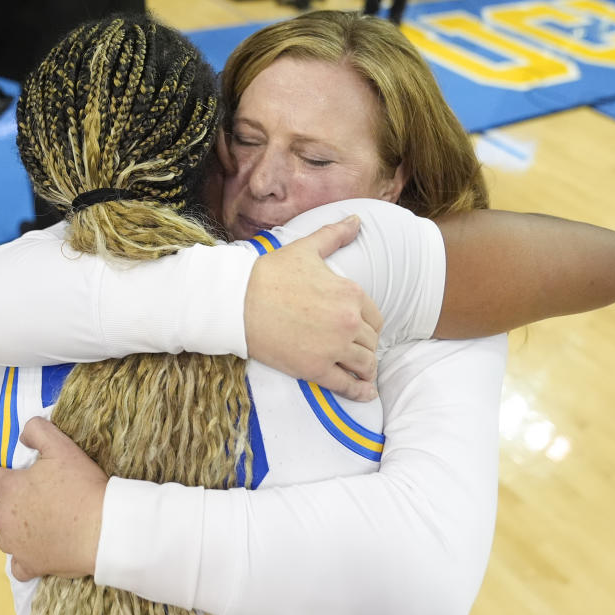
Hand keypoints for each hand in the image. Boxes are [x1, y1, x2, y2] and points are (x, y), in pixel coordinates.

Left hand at [0, 417, 107, 580]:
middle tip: (40, 498)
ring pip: (4, 535)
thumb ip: (38, 431)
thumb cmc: (83, 486)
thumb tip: (23, 433)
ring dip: (17, 529)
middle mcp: (5, 517)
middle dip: (11, 502)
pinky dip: (27, 558)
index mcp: (10, 488)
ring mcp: (16, 544)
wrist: (103, 527)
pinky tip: (42, 550)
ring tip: (44, 523)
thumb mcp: (63, 447)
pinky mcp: (30, 565)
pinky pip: (18, 565)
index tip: (14, 475)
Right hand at [244, 215, 381, 400]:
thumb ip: (335, 235)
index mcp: (351, 293)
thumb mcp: (306, 249)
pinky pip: (347, 385)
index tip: (361, 331)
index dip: (370, 327)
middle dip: (367, 347)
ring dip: (366, 369)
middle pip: (371, 342)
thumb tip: (357, 220)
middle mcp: (348, 322)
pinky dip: (360, 392)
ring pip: (364, 364)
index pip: (376, 318)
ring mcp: (333, 348)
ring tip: (364, 373)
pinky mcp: (315, 369)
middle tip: (358, 352)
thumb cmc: (271, 273)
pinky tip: (365, 394)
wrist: (239, 301)